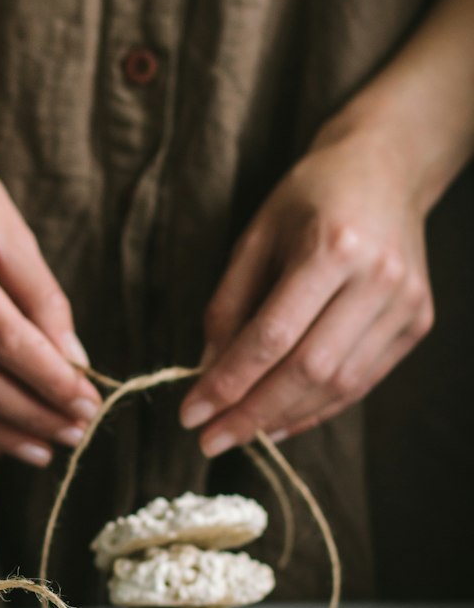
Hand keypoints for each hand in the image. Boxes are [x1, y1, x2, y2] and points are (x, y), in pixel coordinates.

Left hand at [179, 128, 434, 454]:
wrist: (386, 167)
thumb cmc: (310, 196)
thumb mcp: (256, 235)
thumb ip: (228, 304)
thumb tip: (206, 371)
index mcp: (331, 247)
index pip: (272, 337)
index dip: (229, 382)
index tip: (190, 413)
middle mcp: (376, 278)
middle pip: (308, 370)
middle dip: (252, 413)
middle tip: (209, 439)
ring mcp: (405, 303)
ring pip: (339, 385)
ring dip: (284, 417)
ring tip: (240, 433)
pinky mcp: (417, 322)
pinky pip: (362, 381)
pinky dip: (318, 407)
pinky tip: (281, 420)